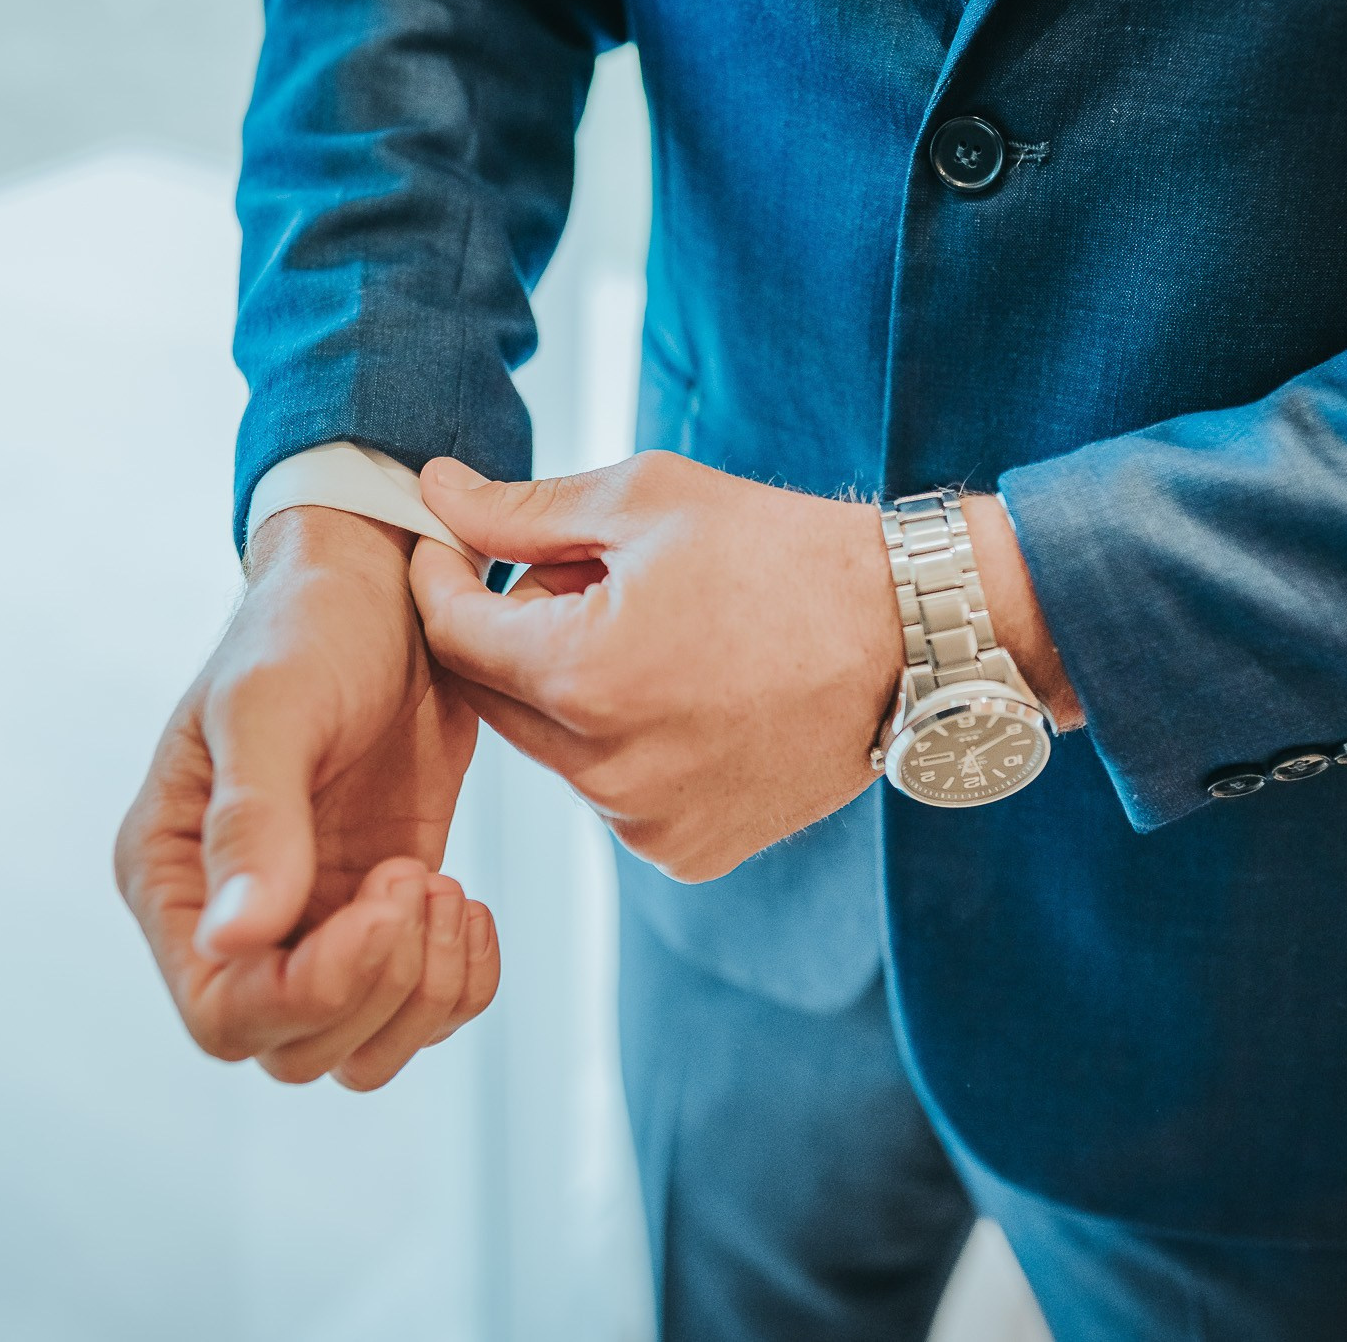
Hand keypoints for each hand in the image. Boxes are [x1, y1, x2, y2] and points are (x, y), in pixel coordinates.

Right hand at [115, 508, 497, 1088]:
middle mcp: (234, 919)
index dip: (313, 989)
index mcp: (171, 876)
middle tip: (420, 877)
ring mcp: (315, 924)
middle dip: (378, 986)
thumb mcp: (273, 706)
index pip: (221, 1014)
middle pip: (298, 1049)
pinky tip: (469, 903)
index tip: (385, 892)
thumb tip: (237, 941)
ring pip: (363, 1051)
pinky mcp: (386, 913)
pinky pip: (422, 1009)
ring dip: (424, 995)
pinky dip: (462, 981)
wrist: (390, 589)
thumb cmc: (309, 628)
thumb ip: (254, 821)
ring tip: (445, 889)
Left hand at [408, 452, 1079, 882]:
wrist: (913, 638)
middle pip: (492, 697)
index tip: (452, 544)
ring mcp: (646, 823)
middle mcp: (605, 769)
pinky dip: (621, 746)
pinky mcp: (683, 853)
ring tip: (651, 636)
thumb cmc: (784, 553)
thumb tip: (433, 492)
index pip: (452, 633)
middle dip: (513, 632)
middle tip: (582, 579)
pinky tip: (686, 696)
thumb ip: (523, 508)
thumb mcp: (648, 501)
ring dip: (565, 692)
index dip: (440, 578)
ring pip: (549, 748)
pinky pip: (609, 793)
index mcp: (584, 675)